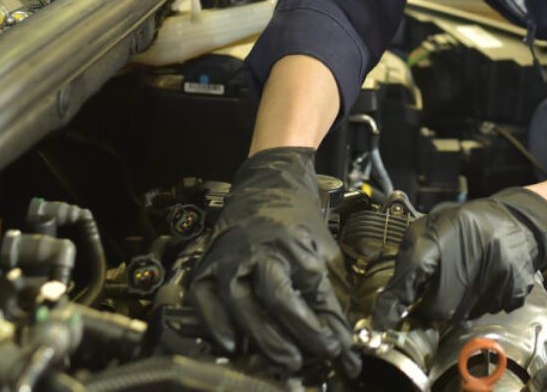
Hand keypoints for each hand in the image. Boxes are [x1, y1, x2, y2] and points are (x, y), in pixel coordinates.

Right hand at [188, 147, 359, 375]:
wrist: (264, 185)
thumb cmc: (297, 221)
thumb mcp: (323, 250)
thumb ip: (330, 292)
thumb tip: (342, 338)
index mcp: (291, 243)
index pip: (311, 288)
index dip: (324, 322)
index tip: (339, 346)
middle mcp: (256, 250)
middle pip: (274, 297)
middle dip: (295, 332)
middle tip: (311, 357)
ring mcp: (227, 259)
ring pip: (239, 303)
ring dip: (261, 337)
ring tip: (282, 360)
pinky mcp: (206, 267)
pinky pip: (203, 302)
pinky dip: (215, 326)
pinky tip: (233, 345)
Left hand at [371, 188, 546, 328]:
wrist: (516, 221)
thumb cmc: (467, 224)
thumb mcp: (432, 226)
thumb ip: (412, 258)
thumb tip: (392, 299)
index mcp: (446, 231)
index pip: (413, 271)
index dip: (396, 299)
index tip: (383, 320)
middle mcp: (473, 250)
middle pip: (439, 306)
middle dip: (431, 309)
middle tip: (433, 298)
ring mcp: (497, 271)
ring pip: (464, 314)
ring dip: (459, 306)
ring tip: (467, 279)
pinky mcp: (515, 285)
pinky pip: (489, 311)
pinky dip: (483, 303)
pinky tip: (486, 281)